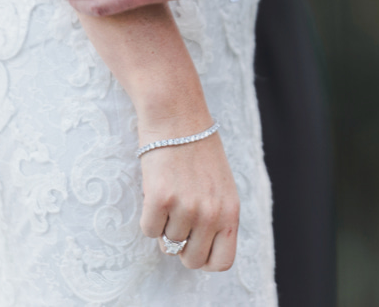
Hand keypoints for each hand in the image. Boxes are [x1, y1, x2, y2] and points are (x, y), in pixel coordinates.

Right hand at [139, 127, 239, 271]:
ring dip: (164, 224)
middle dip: (180, 247)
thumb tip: (198, 252)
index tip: (194, 246)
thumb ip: (217, 217)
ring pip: (167, 244)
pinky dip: (148, 216)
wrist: (177, 116)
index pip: (222, 262)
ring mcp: (187, 207)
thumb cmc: (198, 150)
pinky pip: (149, 230)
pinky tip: (155, 191)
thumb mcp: (221, 186)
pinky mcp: (161, 199)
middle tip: (176, 221)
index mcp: (231, 211)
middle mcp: (212, 213)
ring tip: (169, 195)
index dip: (205, 259)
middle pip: (191, 260)